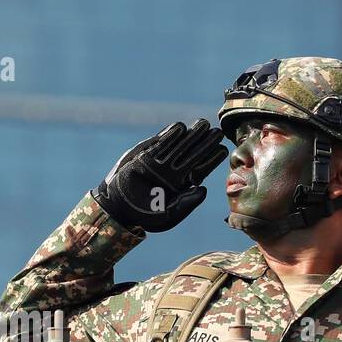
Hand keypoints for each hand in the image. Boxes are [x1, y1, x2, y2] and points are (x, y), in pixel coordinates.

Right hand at [92, 119, 228, 231]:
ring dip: (191, 134)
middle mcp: (174, 171)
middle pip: (194, 153)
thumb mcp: (168, 217)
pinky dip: (169, 135)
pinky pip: (160, 143)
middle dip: (205, 142)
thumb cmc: (145, 216)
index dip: (212, 159)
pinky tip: (180, 128)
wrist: (119, 209)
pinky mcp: (146, 155)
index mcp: (183, 185)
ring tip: (203, 124)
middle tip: (216, 132)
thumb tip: (203, 189)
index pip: (202, 168)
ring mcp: (161, 161)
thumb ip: (187, 205)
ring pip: (179, 145)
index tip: (222, 149)